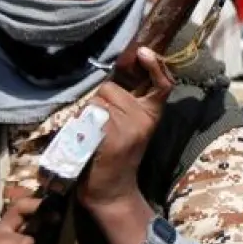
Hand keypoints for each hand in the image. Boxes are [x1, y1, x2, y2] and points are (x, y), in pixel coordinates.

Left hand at [79, 47, 174, 210]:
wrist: (112, 192)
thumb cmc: (117, 157)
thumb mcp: (131, 128)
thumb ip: (126, 105)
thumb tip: (110, 81)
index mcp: (152, 114)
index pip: (162, 84)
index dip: (155, 65)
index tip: (143, 51)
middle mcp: (144, 118)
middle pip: (110, 88)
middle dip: (100, 101)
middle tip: (101, 127)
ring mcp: (128, 127)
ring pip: (96, 101)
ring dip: (87, 115)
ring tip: (92, 137)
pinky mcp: (112, 136)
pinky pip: (88, 116)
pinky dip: (81, 126)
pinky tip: (87, 143)